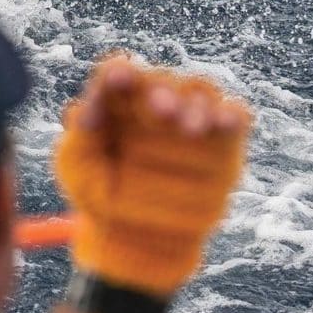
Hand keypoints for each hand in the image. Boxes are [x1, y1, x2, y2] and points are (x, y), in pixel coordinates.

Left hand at [55, 54, 253, 296]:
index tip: (118, 77)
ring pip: (200, 96)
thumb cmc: (101, 191)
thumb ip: (81, 136)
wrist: (135, 239)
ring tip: (191, 128)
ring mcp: (192, 118)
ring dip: (197, 109)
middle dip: (164, 93)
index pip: (119, 74)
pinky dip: (232, 116)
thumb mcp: (79, 166)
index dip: (120, 73)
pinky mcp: (222, 142)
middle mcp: (158, 100)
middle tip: (160, 109)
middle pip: (165, 82)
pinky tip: (227, 120)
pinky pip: (233, 119)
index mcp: (119, 99)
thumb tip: (81, 112)